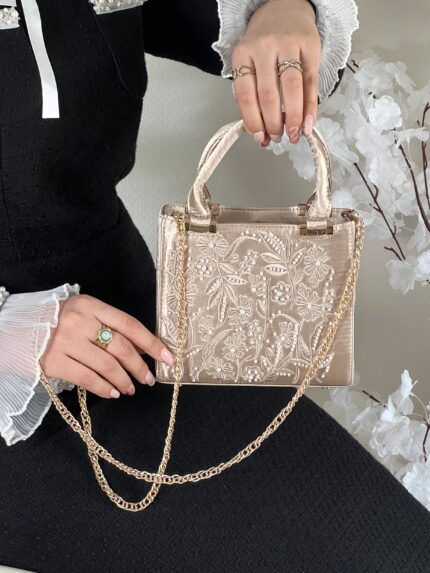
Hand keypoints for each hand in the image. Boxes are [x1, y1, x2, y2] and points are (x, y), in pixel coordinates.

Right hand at [39, 294, 174, 398]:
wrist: (18, 329)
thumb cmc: (60, 321)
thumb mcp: (85, 313)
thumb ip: (110, 326)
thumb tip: (144, 350)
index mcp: (91, 305)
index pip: (129, 325)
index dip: (152, 342)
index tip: (168, 357)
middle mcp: (78, 321)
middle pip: (120, 348)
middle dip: (140, 367)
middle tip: (149, 379)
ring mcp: (64, 342)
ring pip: (107, 366)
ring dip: (124, 381)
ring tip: (131, 388)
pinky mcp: (53, 363)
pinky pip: (88, 380)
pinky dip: (105, 389)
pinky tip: (113, 392)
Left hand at [231, 0, 319, 145]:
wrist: (284, 9)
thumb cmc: (264, 45)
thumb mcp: (250, 63)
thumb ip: (252, 94)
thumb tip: (259, 133)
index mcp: (243, 55)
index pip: (245, 94)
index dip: (253, 121)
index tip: (260, 138)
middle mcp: (263, 47)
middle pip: (268, 94)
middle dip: (273, 123)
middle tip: (277, 138)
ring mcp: (288, 44)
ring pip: (290, 88)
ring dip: (293, 118)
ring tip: (293, 134)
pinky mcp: (310, 46)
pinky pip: (310, 82)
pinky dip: (310, 107)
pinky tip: (308, 123)